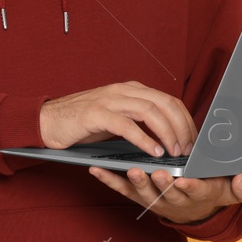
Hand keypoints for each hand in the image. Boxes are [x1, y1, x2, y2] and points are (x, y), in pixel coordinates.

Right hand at [40, 80, 197, 156]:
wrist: (48, 121)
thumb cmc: (83, 123)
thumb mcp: (116, 117)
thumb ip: (138, 121)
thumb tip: (165, 137)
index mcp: (131, 89)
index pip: (169, 100)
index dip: (185, 120)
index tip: (193, 141)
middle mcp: (123, 90)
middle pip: (165, 104)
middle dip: (181, 127)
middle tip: (188, 150)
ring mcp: (109, 100)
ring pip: (150, 112)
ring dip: (167, 133)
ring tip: (174, 152)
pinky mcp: (96, 114)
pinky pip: (127, 125)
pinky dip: (144, 139)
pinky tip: (153, 151)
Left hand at [87, 167, 241, 224]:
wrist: (192, 207)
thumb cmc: (211, 189)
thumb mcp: (231, 191)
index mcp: (196, 194)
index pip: (195, 191)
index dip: (191, 187)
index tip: (188, 181)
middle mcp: (172, 198)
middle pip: (167, 192)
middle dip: (162, 184)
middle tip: (158, 174)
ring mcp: (153, 197)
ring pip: (143, 192)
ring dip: (136, 182)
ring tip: (131, 170)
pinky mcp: (137, 193)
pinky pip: (120, 188)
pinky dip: (108, 179)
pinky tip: (96, 168)